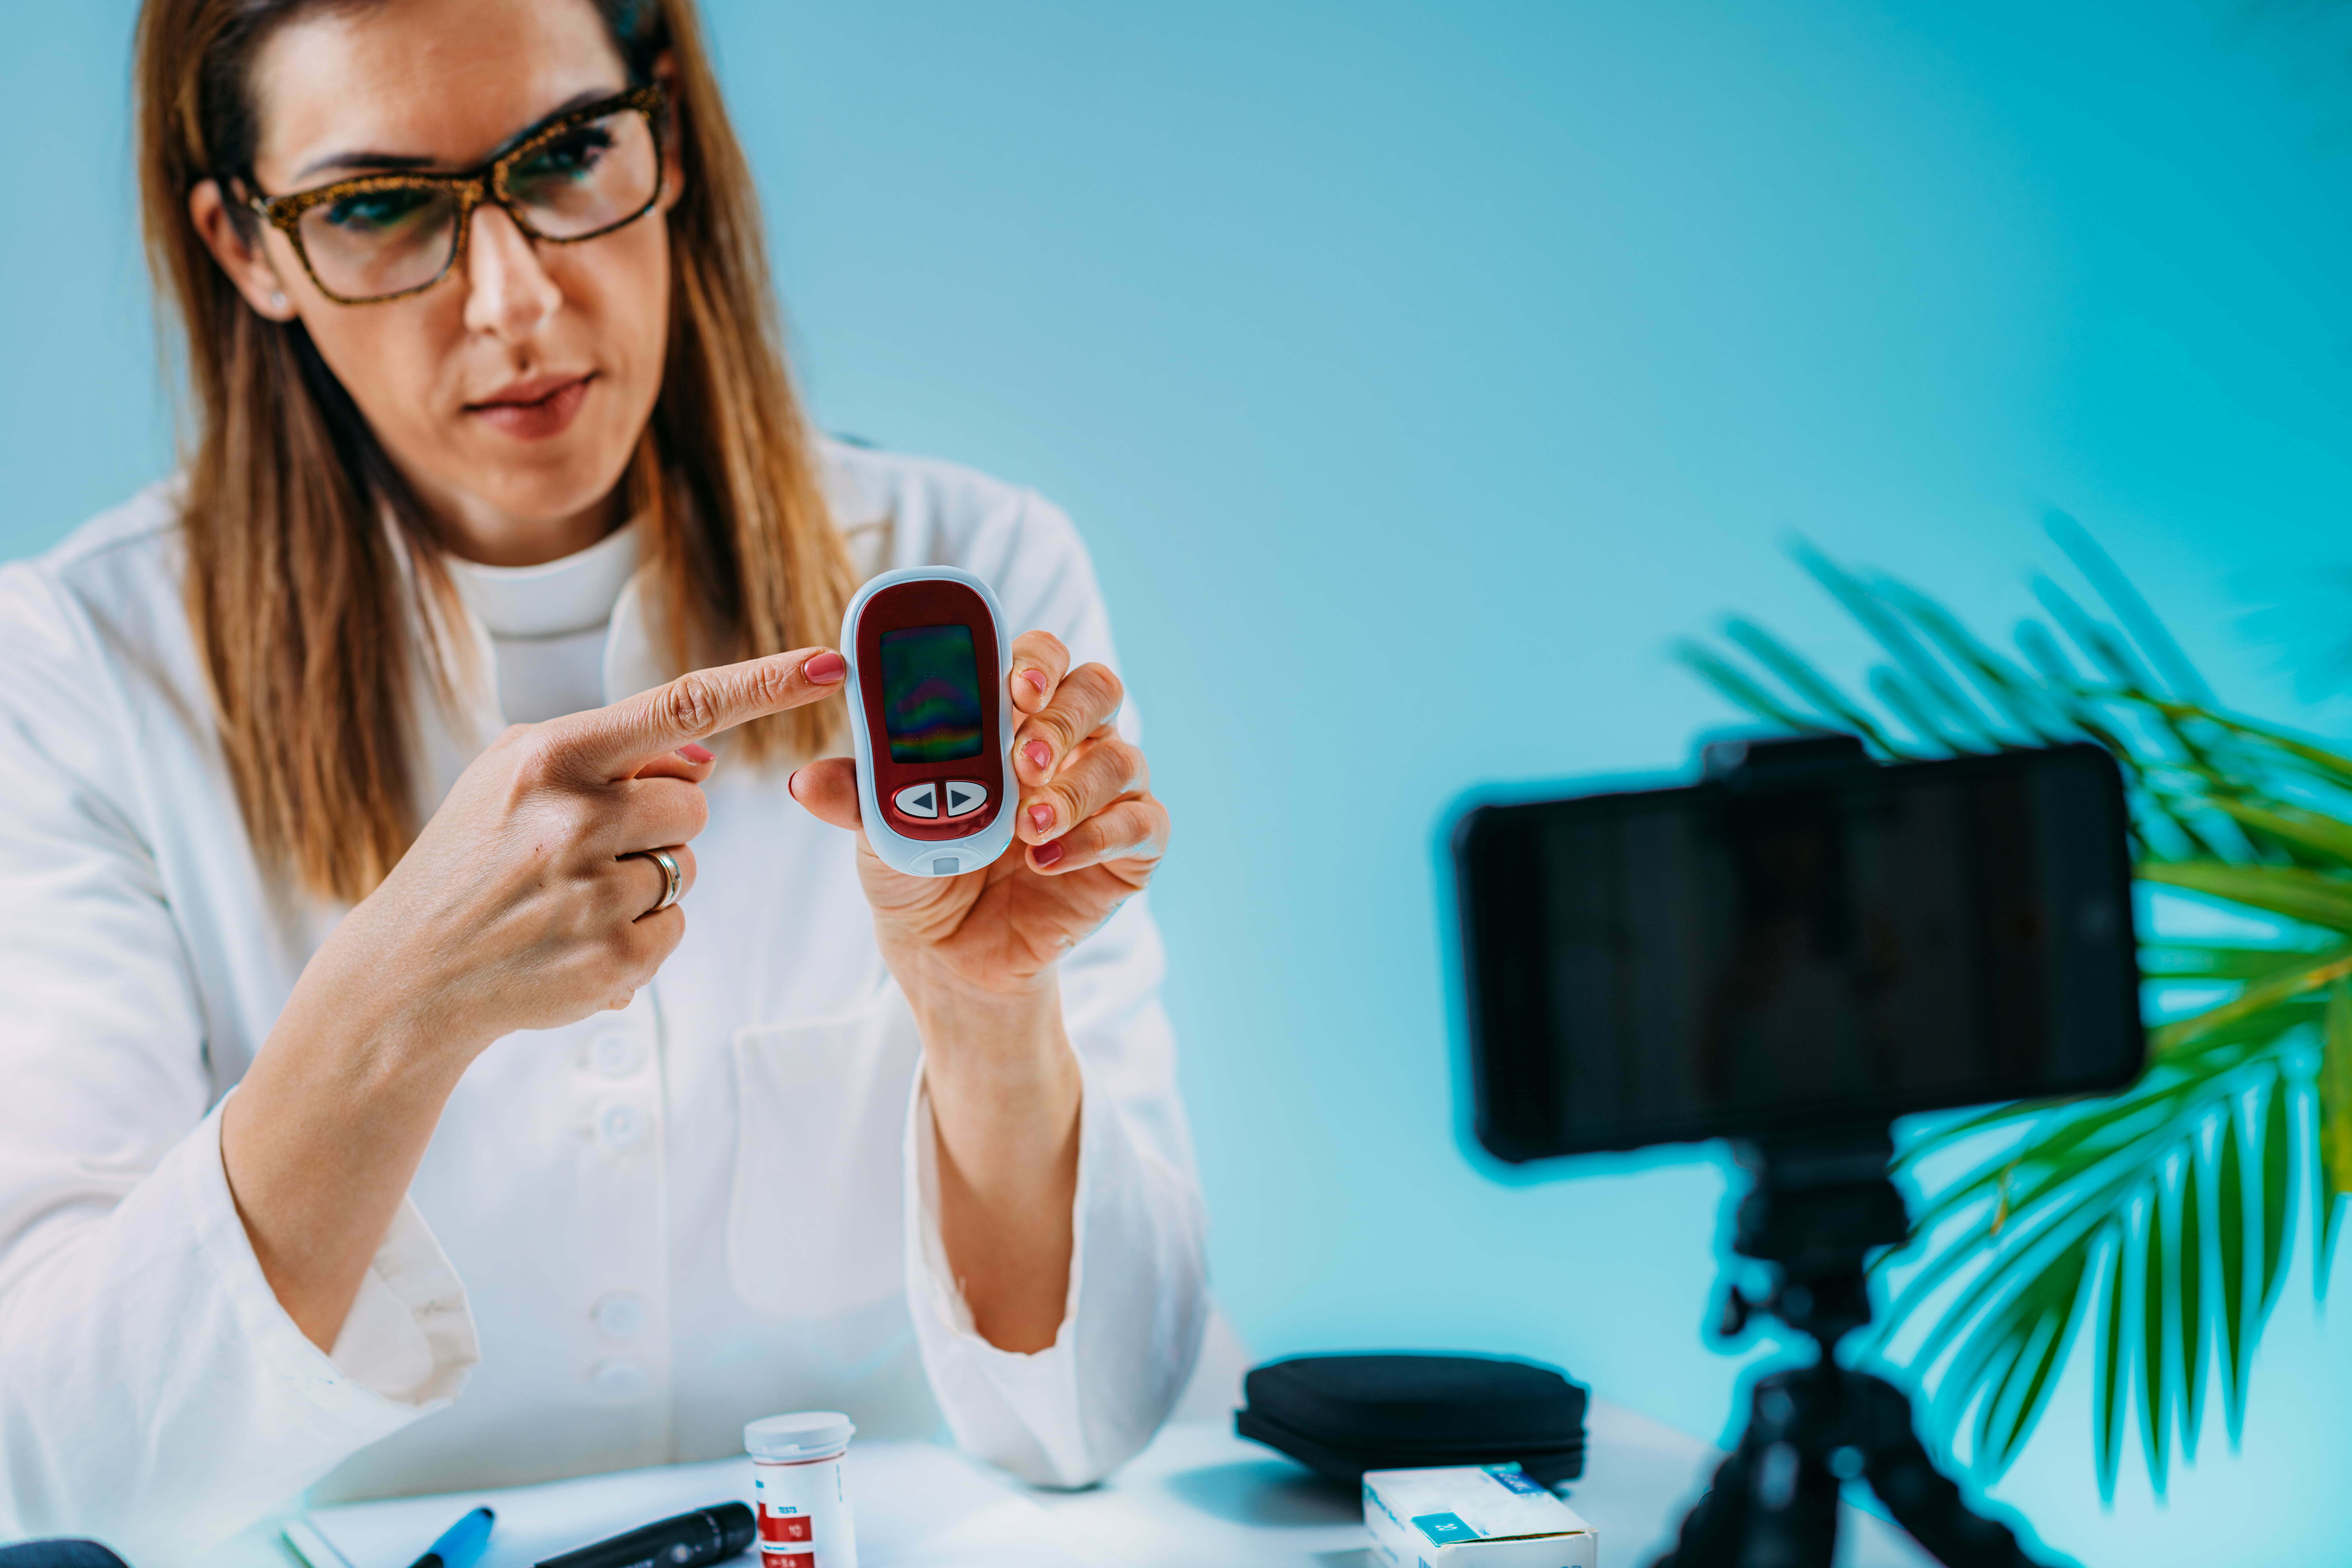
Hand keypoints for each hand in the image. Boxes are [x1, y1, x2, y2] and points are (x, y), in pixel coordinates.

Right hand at [228, 645, 846, 1350]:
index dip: (766, 682)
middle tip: (579, 850)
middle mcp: (575, 818)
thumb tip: (702, 751)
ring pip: (687, 865)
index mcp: (554, 757)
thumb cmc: (471, 857)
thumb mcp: (514, 777)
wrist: (409, 971)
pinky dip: (639, 932)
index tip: (831, 661)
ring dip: (646, 879)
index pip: (684, 704)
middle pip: (693, 802)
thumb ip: (610, 752)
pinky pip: (675, 925)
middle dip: (655, 823)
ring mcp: (593, 893)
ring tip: (568, 896)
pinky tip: (576, 936)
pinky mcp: (612, 959)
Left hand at [786, 631, 1169, 1011]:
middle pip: (1096, 690)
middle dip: (1062, 716)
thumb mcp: (879, 830)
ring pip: (1121, 757)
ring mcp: (1104, 794)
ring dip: (1075, 785)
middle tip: (1023, 756)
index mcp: (1013, 717)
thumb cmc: (921, 869)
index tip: (1015, 682)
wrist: (948, 954)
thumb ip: (860, 794)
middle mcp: (1068, 743)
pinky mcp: (1130, 848)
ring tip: (1027, 823)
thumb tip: (808, 780)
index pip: (1040, 659)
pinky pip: (1141, 824)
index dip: (1036, 658)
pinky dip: (1099, 836)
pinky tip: (1050, 859)